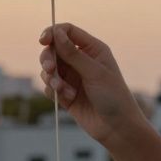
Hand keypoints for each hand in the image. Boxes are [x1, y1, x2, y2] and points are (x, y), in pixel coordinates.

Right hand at [38, 23, 147, 150]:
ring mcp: (72, 77)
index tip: (43, 41)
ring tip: (62, 90)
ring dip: (52, 78)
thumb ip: (73, 53)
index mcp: (93, 49)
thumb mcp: (94, 72)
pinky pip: (49, 86)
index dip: (53, 32)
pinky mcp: (65, 93)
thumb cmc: (113, 97)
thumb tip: (56, 33)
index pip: (68, 32)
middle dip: (48, 59)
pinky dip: (54, 91)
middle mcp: (81, 60)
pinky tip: (69, 99)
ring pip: (49, 69)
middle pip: (53, 49)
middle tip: (50, 69)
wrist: (117, 128)